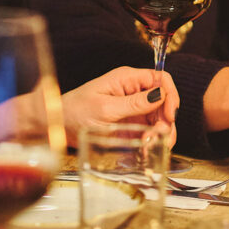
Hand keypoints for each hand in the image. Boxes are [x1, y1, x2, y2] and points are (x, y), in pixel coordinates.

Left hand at [61, 67, 178, 146]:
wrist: (57, 125)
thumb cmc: (75, 111)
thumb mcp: (105, 108)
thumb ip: (135, 103)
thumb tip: (161, 94)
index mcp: (128, 79)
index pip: (161, 79)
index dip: (170, 95)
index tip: (170, 116)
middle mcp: (134, 91)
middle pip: (164, 102)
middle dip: (166, 120)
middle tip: (158, 136)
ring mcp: (133, 108)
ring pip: (160, 118)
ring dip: (161, 133)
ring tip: (149, 145)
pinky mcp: (131, 124)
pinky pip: (149, 130)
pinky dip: (152, 140)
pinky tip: (145, 149)